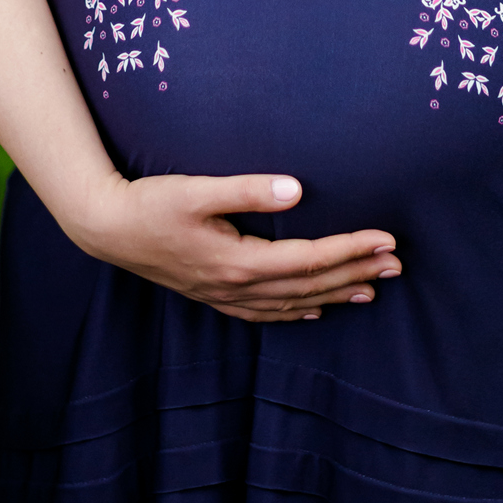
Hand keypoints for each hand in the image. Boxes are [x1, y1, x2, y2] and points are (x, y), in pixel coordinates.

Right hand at [67, 171, 400, 321]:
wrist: (105, 228)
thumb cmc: (150, 202)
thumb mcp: (196, 189)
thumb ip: (247, 189)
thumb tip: (297, 190)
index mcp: (238, 262)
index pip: (309, 260)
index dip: (350, 249)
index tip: (387, 239)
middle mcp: (236, 287)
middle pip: (309, 286)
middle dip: (355, 273)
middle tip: (397, 264)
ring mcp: (225, 296)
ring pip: (292, 304)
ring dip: (334, 295)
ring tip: (371, 289)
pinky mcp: (213, 294)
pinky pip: (266, 313)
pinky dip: (296, 313)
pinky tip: (314, 311)